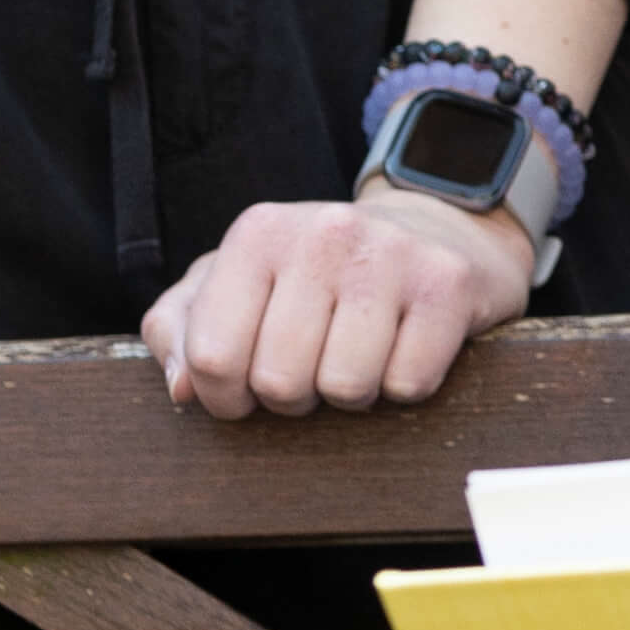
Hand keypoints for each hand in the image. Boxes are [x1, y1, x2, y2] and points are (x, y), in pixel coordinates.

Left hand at [142, 186, 533, 418]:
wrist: (435, 232)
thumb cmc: (319, 274)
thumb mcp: (238, 285)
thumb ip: (181, 329)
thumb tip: (183, 387)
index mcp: (259, 232)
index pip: (212, 356)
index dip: (226, 396)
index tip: (248, 386)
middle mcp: (323, 233)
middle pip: (279, 380)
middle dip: (293, 397)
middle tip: (312, 366)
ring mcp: (391, 254)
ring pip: (346, 388)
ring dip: (350, 394)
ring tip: (358, 355)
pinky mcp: (448, 283)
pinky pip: (409, 383)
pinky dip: (403, 385)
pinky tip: (402, 347)